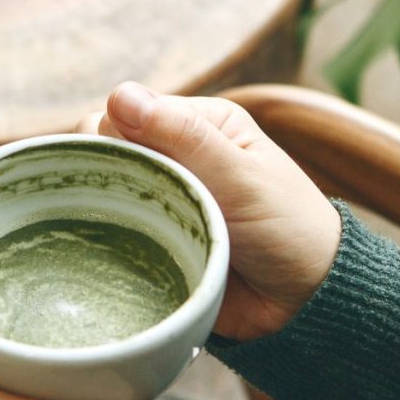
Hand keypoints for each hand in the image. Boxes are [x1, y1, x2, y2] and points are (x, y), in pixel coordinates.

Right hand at [78, 83, 341, 340]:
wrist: (302, 304)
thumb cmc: (287, 229)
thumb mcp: (241, 176)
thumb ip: (184, 136)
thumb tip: (121, 95)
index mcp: (197, 126)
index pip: (124, 114)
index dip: (117, 138)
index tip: (143, 172)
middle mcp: (171, 158)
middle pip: (103, 152)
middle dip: (110, 177)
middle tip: (146, 208)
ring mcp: (156, 203)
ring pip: (97, 195)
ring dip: (105, 213)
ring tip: (138, 235)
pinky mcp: (146, 245)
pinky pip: (104, 237)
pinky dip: (105, 244)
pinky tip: (115, 254)